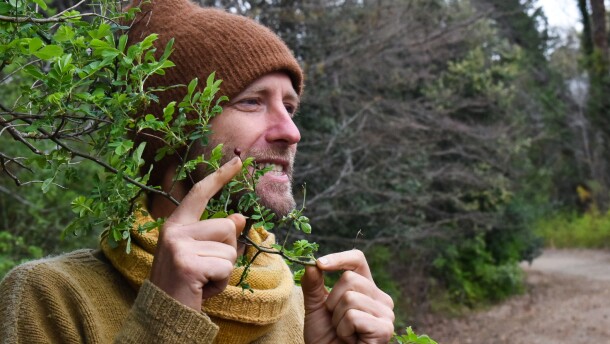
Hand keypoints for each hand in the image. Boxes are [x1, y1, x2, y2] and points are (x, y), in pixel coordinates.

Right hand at [149, 157, 245, 310]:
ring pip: (230, 250)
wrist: (165, 314)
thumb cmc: (186, 284)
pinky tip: (202, 290)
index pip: (200, 193)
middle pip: (227, 227)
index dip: (220, 176)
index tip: (238, 161)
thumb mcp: (202, 254)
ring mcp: (179, 247)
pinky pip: (225, 269)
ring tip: (204, 280)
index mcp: (176, 225)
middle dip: (227, 252)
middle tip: (207, 270)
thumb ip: (217, 235)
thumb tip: (239, 218)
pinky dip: (221, 284)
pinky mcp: (187, 264)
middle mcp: (174, 231)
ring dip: (224, 270)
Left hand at [301, 250, 394, 343]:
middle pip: (350, 278)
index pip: (357, 260)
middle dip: (332, 301)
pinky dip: (343, 330)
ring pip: (350, 298)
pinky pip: (353, 316)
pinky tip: (350, 340)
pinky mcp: (384, 329)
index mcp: (367, 288)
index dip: (339, 258)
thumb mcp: (315, 308)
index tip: (320, 263)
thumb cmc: (327, 338)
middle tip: (336, 321)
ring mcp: (386, 313)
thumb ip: (313, 286)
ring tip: (344, 332)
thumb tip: (310, 265)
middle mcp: (381, 298)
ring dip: (337, 319)